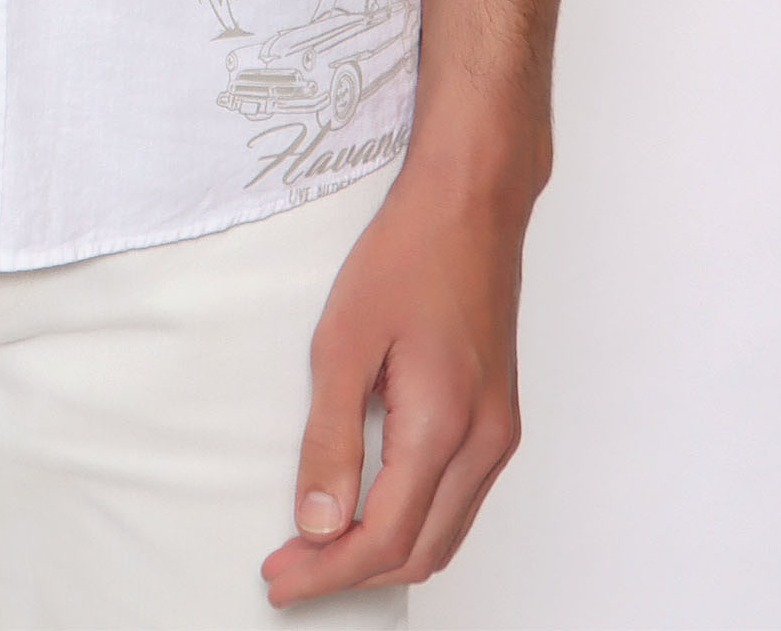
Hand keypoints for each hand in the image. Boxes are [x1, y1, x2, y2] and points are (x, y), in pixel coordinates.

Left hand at [259, 156, 526, 606]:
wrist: (471, 202)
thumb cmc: (407, 253)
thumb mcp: (344, 340)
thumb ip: (330, 438)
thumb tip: (317, 522)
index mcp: (445, 424)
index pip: (385, 538)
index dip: (327, 571)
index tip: (280, 578)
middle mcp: (486, 443)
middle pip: (420, 552)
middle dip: (352, 573)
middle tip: (290, 568)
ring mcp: (501, 433)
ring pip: (446, 535)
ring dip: (385, 553)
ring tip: (321, 548)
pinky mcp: (500, 419)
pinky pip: (460, 503)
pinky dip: (415, 524)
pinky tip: (372, 510)